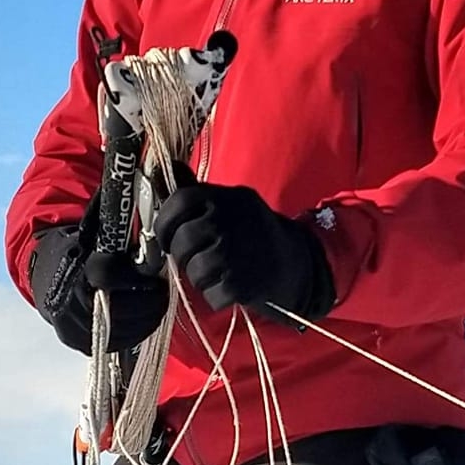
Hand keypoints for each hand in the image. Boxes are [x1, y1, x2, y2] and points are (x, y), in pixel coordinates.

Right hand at [29, 202, 168, 355]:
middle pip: (123, 310)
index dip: (135, 276)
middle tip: (160, 289)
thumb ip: (112, 212)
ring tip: (154, 301)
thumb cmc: (78, 247)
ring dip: (147, 317)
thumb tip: (136, 182)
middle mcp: (70, 303)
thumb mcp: (91, 226)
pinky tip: (143, 317)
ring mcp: (75, 328)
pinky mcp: (80, 344)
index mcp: (74, 269)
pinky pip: (119, 344)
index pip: (108, 274)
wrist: (46, 277)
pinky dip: (136, 331)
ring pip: (125, 331)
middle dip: (148, 300)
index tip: (152, 273)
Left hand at [150, 165, 335, 318]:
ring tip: (214, 274)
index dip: (165, 222)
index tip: (166, 236)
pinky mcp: (242, 281)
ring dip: (198, 278)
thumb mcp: (231, 204)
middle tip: (192, 259)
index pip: (181, 199)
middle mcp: (229, 219)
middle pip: (183, 239)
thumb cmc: (254, 234)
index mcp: (226, 197)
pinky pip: (211, 293)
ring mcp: (236, 250)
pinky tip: (228, 288)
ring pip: (194, 269)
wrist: (299, 262)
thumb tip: (167, 168)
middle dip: (181, 255)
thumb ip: (198, 192)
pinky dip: (215, 296)